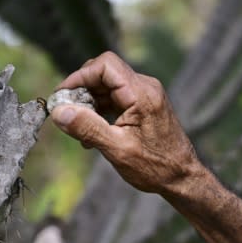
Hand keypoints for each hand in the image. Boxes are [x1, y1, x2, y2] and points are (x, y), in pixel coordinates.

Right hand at [51, 52, 202, 194]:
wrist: (182, 178)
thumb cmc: (156, 167)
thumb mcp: (117, 149)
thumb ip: (88, 127)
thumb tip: (59, 112)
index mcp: (142, 94)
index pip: (105, 65)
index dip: (79, 77)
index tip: (62, 97)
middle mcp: (145, 88)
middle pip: (104, 73)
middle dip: (81, 92)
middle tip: (67, 116)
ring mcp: (145, 96)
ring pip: (107, 87)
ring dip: (89, 105)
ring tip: (79, 132)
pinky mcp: (143, 106)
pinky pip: (115, 99)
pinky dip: (100, 112)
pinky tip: (91, 134)